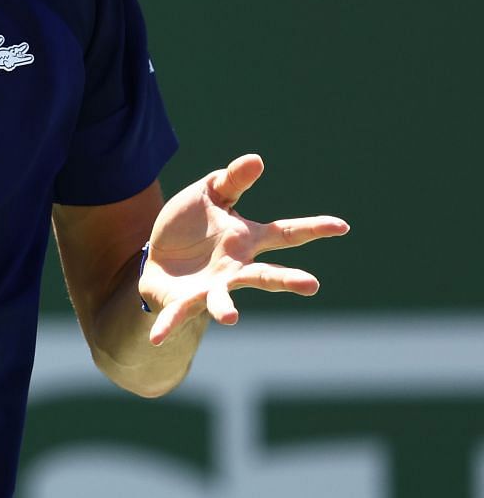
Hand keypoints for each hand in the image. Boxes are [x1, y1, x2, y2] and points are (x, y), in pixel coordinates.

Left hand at [142, 154, 347, 344]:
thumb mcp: (207, 194)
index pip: (286, 234)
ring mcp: (212, 288)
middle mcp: (235, 269)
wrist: (158, 258)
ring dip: (226, 308)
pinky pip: (175, 314)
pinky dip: (168, 325)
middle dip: (288, 280)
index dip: (314, 229)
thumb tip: (256, 159)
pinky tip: (157, 338)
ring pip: (224, 299)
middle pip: (266, 275)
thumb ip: (230, 180)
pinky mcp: (185, 302)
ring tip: (232, 318)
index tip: (341, 226)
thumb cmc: (190, 226)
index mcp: (246, 240)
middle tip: (312, 284)